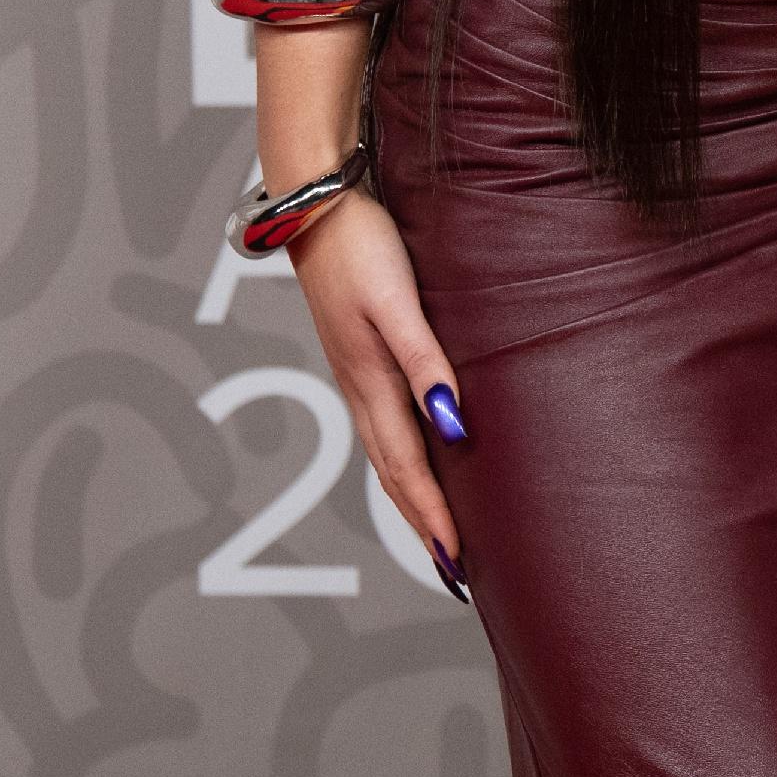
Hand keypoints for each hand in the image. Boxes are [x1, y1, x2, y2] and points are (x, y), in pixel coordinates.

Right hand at [287, 189, 471, 593]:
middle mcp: (361, 388)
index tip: (459, 564)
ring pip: (388, 453)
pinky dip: (403, 456)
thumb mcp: (398, 304)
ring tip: (438, 532)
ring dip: (413, 497)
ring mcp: (356, 373)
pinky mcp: (359, 353)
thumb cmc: (364, 248)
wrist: (317, 204)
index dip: (435, 518)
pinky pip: (383, 423)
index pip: (410, 469)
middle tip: (455, 571)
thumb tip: (454, 427)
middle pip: (396, 474)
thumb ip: (426, 362)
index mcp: (371, 383)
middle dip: (424, 524)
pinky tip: (418, 456)